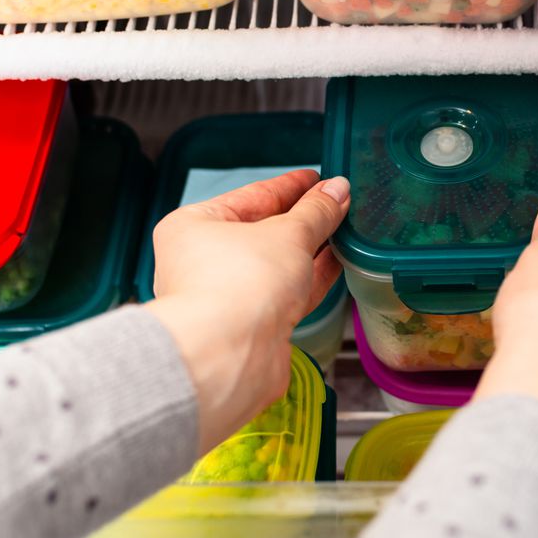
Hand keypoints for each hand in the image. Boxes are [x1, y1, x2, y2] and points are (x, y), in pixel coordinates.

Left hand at [145, 170, 350, 451]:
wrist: (229, 358)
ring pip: (277, 265)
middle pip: (262, 231)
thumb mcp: (287, 234)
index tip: (317, 178)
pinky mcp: (252, 327)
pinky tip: (338, 261)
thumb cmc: (237, 287)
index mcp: (193, 227)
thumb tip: (337, 190)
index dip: (289, 186)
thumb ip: (316, 212)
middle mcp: (204, 262)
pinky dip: (311, 278)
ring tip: (344, 229)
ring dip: (311, 249)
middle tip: (337, 202)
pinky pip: (286, 294)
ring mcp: (228, 297)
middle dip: (302, 218)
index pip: (251, 196)